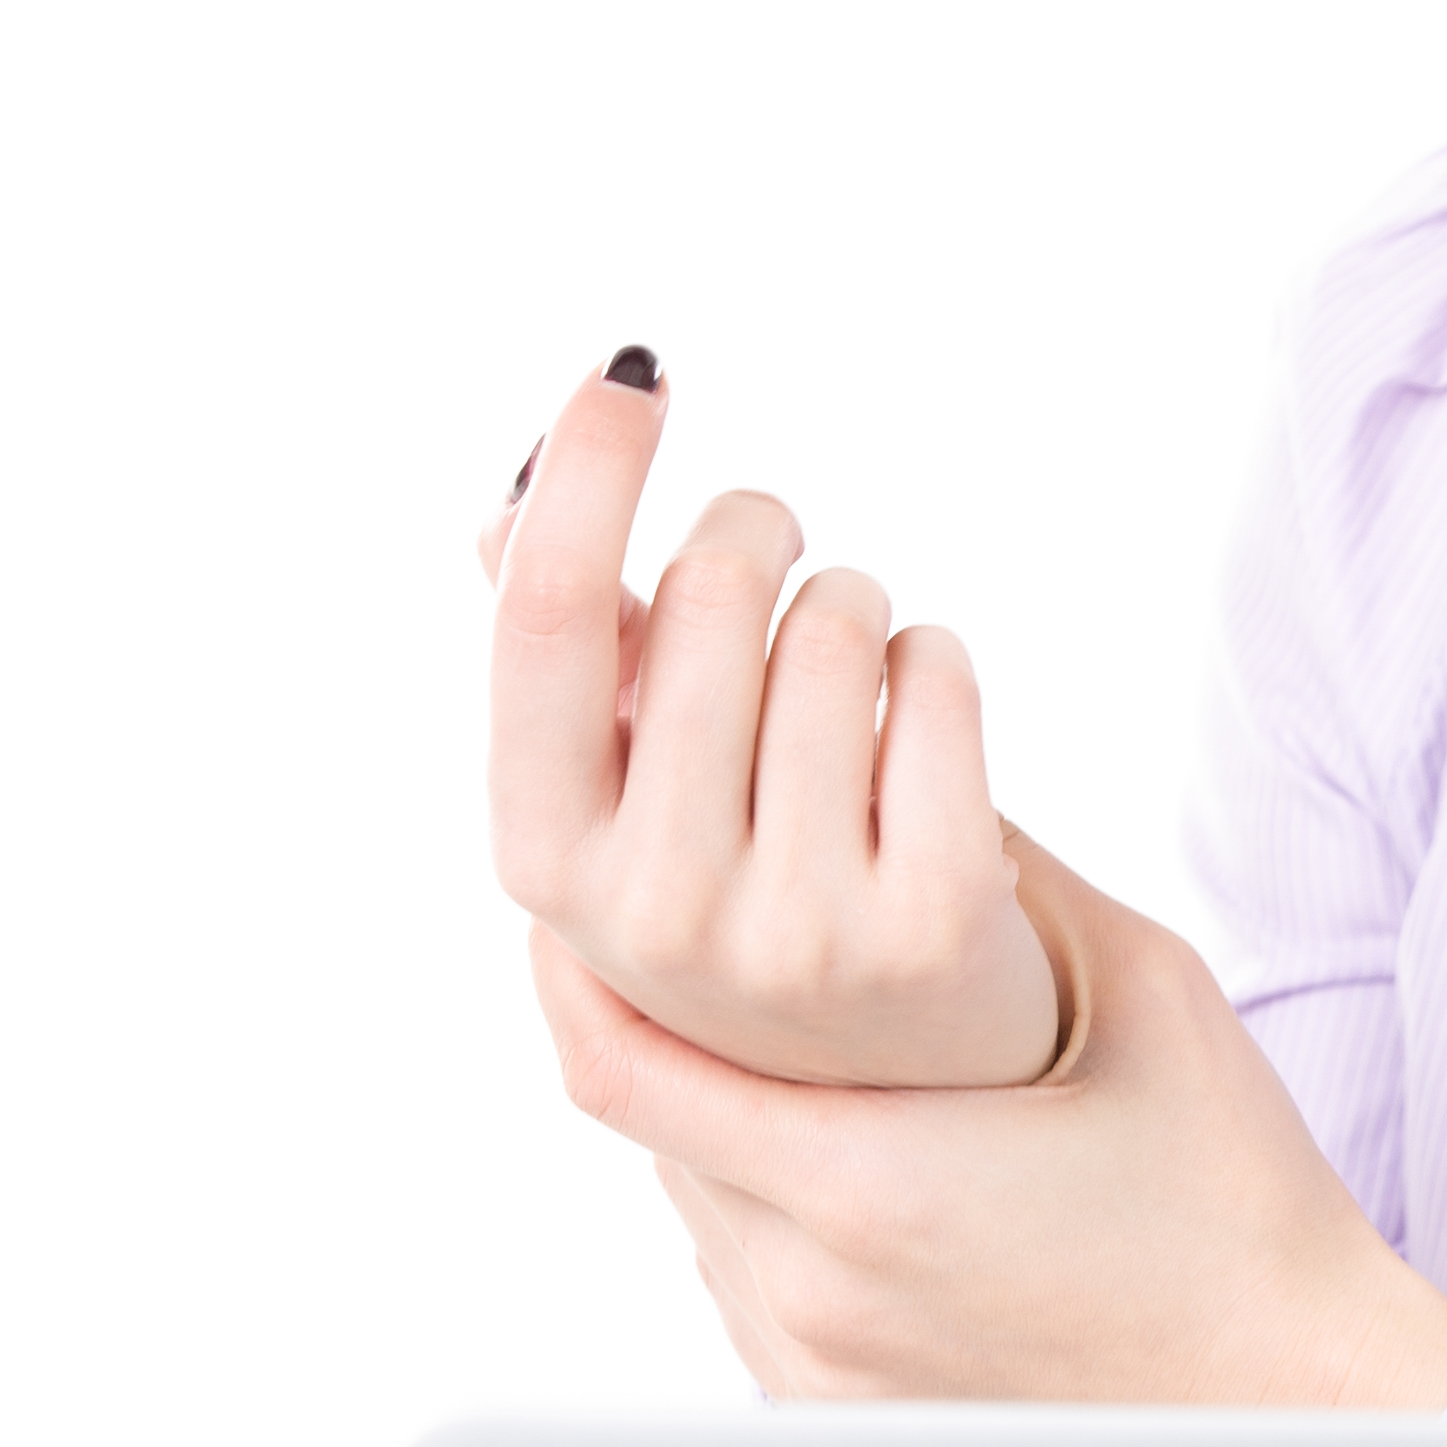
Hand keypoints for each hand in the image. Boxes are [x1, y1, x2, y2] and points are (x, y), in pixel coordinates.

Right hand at [481, 351, 1065, 1089]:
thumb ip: (567, 656)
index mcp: (548, 857)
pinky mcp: (941, 919)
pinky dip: (933, 661)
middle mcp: (660, 908)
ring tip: (849, 694)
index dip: (586, 474)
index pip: (543, 622)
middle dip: (757, 532)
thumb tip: (505, 504)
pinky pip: (937, 671)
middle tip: (775, 562)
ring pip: (837, 615)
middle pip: (711, 585)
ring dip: (852, 606)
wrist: (896, 1073)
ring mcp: (801, 928)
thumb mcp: (623, 794)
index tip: (633, 373)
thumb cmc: (738, 883)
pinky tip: (918, 734)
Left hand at [527, 829, 1446, 1412]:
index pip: (628, 1064)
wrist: (1303, 1404)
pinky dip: (771, 1204)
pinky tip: (856, 1150)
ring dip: (719, 1113)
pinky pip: (756, 1284)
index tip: (575, 885)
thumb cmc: (1238, 1201)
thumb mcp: (1142, 993)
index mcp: (867, 1184)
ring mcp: (816, 1372)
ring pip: (701, 1207)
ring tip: (779, 1035)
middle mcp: (808, 1293)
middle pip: (652, 1127)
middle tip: (679, 919)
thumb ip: (1004, 876)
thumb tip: (896, 761)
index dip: (573, 960)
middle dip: (656, 1018)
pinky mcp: (842, 1422)